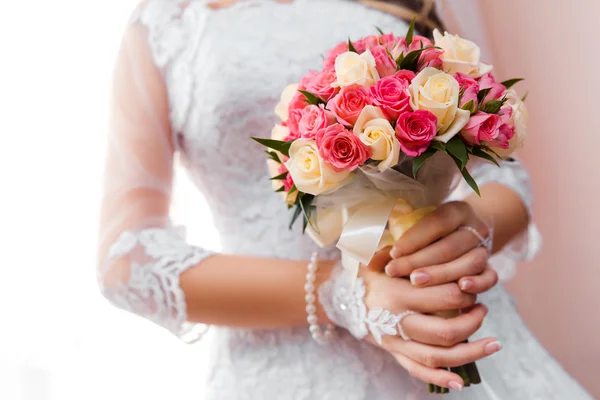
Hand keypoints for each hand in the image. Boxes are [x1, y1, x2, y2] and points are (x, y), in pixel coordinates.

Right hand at [358, 249, 500, 389]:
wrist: (336, 297)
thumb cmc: (363, 272)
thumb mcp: (376, 255)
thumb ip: (401, 249)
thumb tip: (425, 238)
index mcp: (396, 294)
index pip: (443, 298)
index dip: (464, 293)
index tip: (470, 286)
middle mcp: (397, 321)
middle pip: (445, 331)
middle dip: (472, 322)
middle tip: (482, 309)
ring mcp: (395, 341)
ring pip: (437, 356)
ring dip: (469, 353)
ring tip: (493, 344)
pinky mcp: (393, 353)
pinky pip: (418, 371)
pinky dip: (440, 378)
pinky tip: (461, 382)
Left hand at [385, 201, 497, 293]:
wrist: (462, 237)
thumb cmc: (428, 234)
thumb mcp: (413, 227)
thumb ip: (393, 238)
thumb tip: (367, 257)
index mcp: (456, 210)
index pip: (437, 221)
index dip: (414, 238)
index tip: (392, 253)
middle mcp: (474, 227)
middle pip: (449, 246)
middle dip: (419, 260)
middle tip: (394, 271)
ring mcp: (485, 248)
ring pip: (469, 262)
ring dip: (441, 273)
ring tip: (416, 281)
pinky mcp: (490, 268)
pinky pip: (490, 277)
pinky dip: (478, 283)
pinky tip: (460, 288)